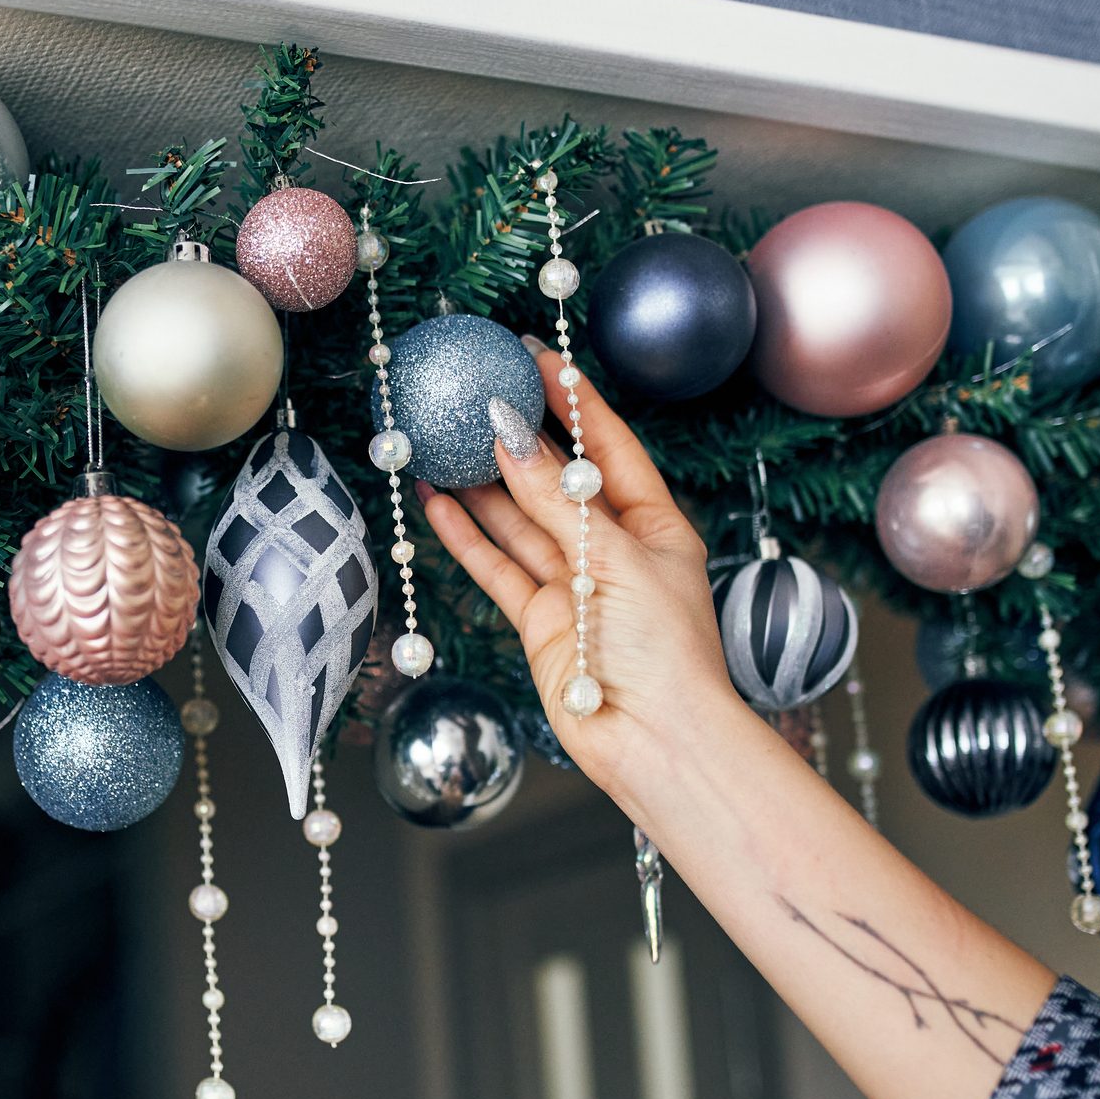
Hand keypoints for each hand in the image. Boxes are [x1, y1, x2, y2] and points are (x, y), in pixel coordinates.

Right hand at [422, 344, 741, 809]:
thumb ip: (553, 498)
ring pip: (518, 521)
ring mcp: (572, 585)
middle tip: (476, 391)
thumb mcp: (612, 557)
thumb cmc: (662, 650)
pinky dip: (466, 536)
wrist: (654, 741)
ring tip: (440, 440)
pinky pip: (496, 566)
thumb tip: (507, 435)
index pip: (607, 445)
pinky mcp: (537, 620)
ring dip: (480, 484)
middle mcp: (612, 550)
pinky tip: (436, 501)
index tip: (534, 357)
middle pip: (556, 480)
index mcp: (654, 526)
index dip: (572, 401)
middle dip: (517, 437)